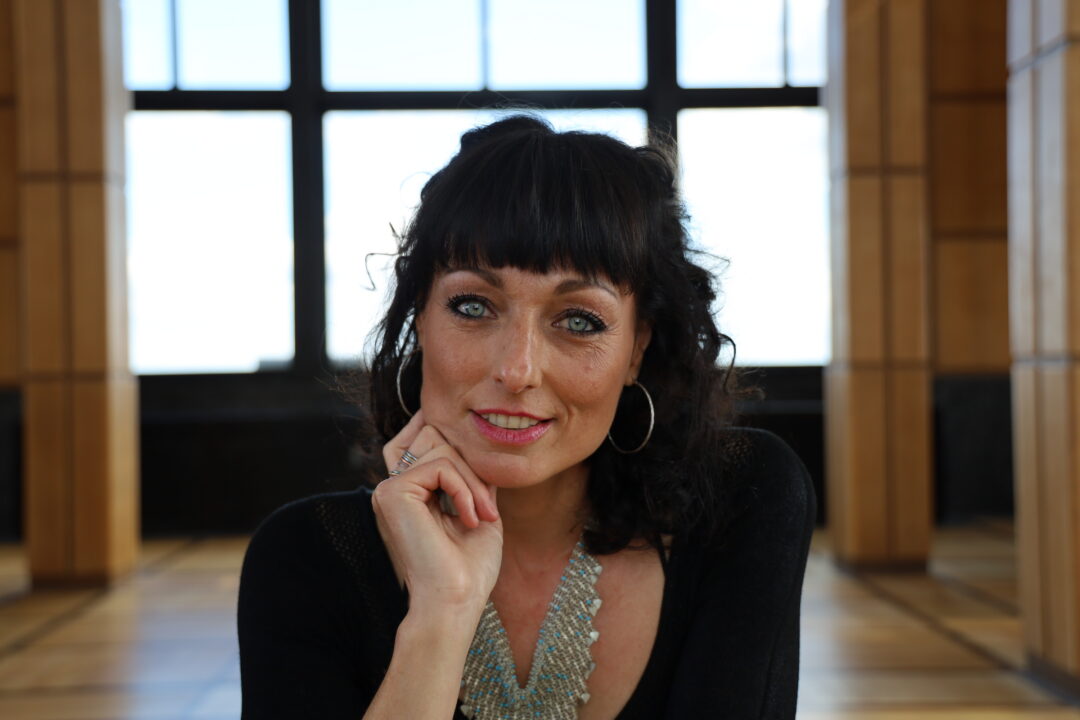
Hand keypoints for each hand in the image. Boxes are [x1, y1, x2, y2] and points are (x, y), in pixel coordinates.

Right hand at [371, 410, 502, 615]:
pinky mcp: (392, 492)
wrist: (455, 601)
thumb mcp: (479, 508)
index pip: (421, 436)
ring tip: (484, 516)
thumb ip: (474, 474)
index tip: (476, 446)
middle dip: (472, 464)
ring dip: (474, 481)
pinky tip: (469, 518)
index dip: (442, 429)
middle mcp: (395, 486)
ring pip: (441, 448)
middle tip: (489, 508)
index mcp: (410, 491)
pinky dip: (465, 489)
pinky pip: (440, 466)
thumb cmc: (469, 568)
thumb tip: (480, 442)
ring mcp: (390, 488)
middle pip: (435, 435)